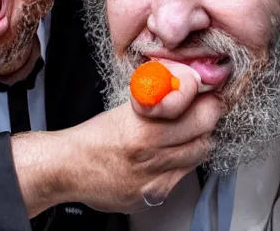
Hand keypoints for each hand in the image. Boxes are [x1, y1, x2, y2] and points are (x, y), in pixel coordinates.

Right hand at [12, 68, 223, 215]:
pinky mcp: (155, 196)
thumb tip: (188, 84)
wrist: (70, 168)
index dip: (208, 101)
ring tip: (185, 131)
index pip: (199, 113)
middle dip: (207, 118)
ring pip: (198, 155)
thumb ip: (160, 99)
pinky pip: (183, 175)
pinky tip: (168, 153)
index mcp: (145, 128)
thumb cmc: (95, 135)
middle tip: (204, 109)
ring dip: (197, 140)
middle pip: (204, 134)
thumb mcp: (128, 107)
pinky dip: (182, 161)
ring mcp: (155, 179)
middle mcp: (152, 155)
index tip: (209, 95)